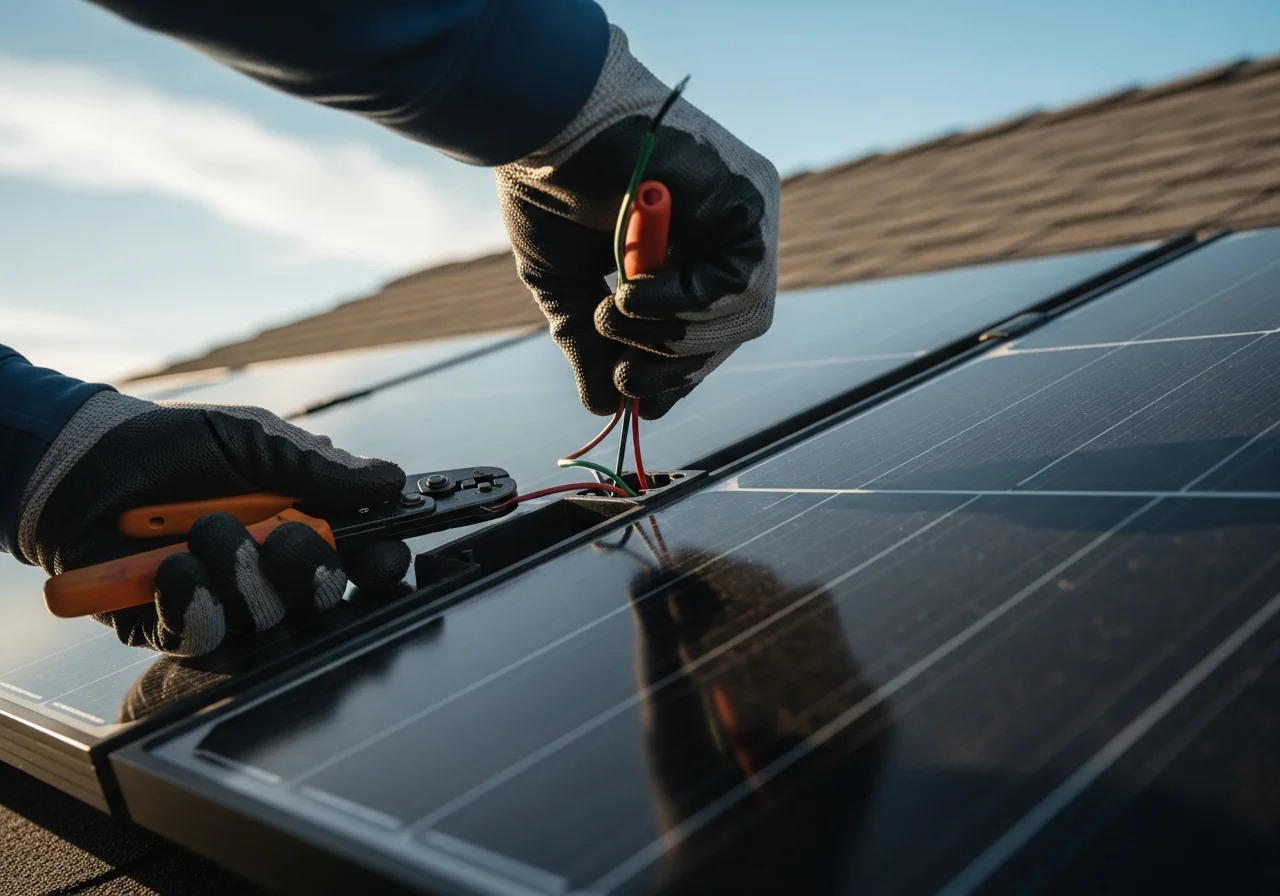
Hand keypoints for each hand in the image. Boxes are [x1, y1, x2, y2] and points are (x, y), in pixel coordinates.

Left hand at [17, 392, 409, 656]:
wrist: (84, 460)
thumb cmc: (174, 445)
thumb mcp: (252, 439)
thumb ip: (318, 465)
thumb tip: (390, 479)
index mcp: (304, 524)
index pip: (362, 559)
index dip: (380, 563)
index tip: (381, 554)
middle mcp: (272, 571)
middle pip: (324, 599)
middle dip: (309, 569)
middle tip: (281, 535)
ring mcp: (225, 602)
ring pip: (265, 618)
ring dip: (238, 572)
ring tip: (203, 530)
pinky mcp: (172, 626)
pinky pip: (202, 635)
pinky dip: (191, 601)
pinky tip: (171, 567)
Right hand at [496, 25, 779, 419]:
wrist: (543, 123)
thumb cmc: (550, 189)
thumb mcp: (567, 285)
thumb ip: (591, 344)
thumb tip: (602, 409)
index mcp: (688, 246)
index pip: (705, 328)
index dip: (678, 374)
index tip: (639, 406)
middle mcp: (726, 230)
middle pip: (730, 330)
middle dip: (677, 369)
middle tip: (626, 383)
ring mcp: (743, 213)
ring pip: (741, 316)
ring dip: (672, 338)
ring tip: (612, 314)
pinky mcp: (748, 196)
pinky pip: (737, 281)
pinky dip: (684, 304)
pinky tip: (633, 296)